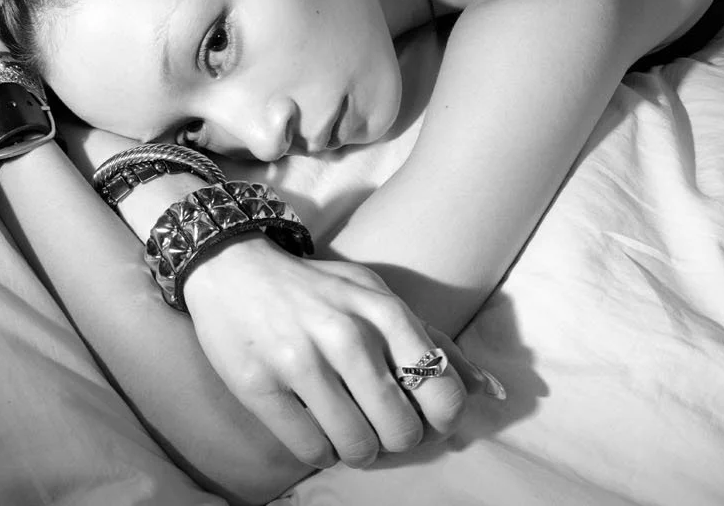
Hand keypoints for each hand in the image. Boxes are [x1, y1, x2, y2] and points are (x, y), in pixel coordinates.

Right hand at [184, 237, 496, 469]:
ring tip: (352, 435)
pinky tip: (319, 434)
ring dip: (360, 451)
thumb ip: (435, 342)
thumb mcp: (380, 298)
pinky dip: (322, 453)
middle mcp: (346, 334)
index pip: (441, 392)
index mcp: (384, 311)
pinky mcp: (260, 386)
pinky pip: (310, 449)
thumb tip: (489, 390)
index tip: (424, 417)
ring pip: (356, 446)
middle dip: (396, 440)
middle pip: (401, 429)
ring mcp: (300, 360)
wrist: (235, 269)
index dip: (440, 419)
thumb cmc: (319, 291)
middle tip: (382, 428)